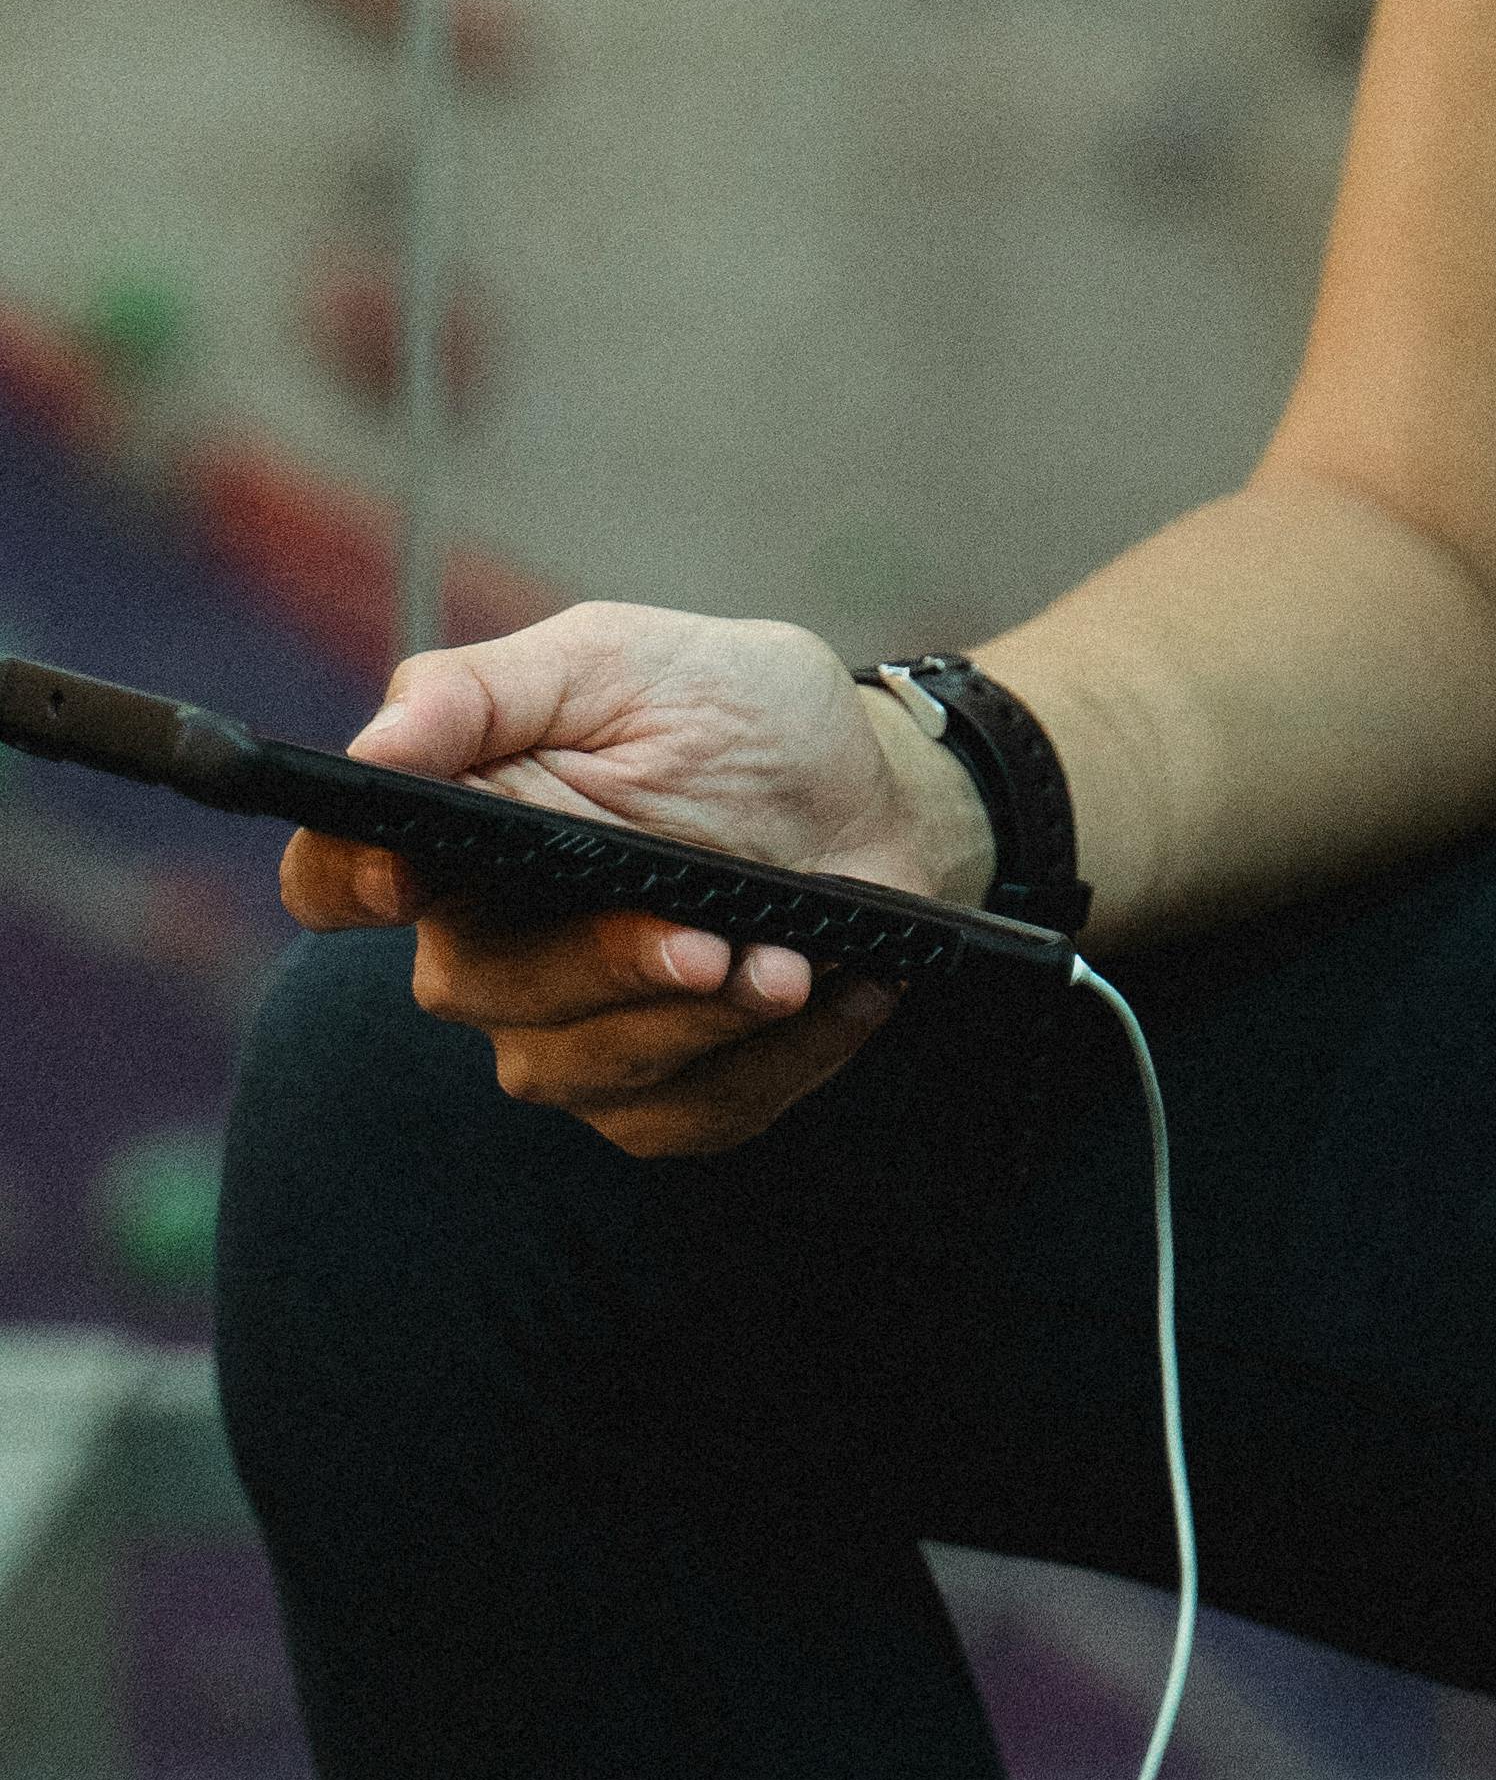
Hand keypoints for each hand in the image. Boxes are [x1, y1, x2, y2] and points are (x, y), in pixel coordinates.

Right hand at [280, 604, 958, 1160]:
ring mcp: (565, 1033)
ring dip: (694, 1024)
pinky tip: (833, 990)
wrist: (879, 789)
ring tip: (789, 965)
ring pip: (574, 1070)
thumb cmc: (739, 714)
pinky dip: (773, 1059)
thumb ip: (486, 693)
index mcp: (456, 831)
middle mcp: (487, 943)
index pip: (332, 876)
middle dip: (599, 964)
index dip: (342, 880)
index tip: (404, 871)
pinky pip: (683, 1116)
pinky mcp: (656, 1098)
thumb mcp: (622, 662)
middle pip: (472, 986)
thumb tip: (376, 742)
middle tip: (708, 941)